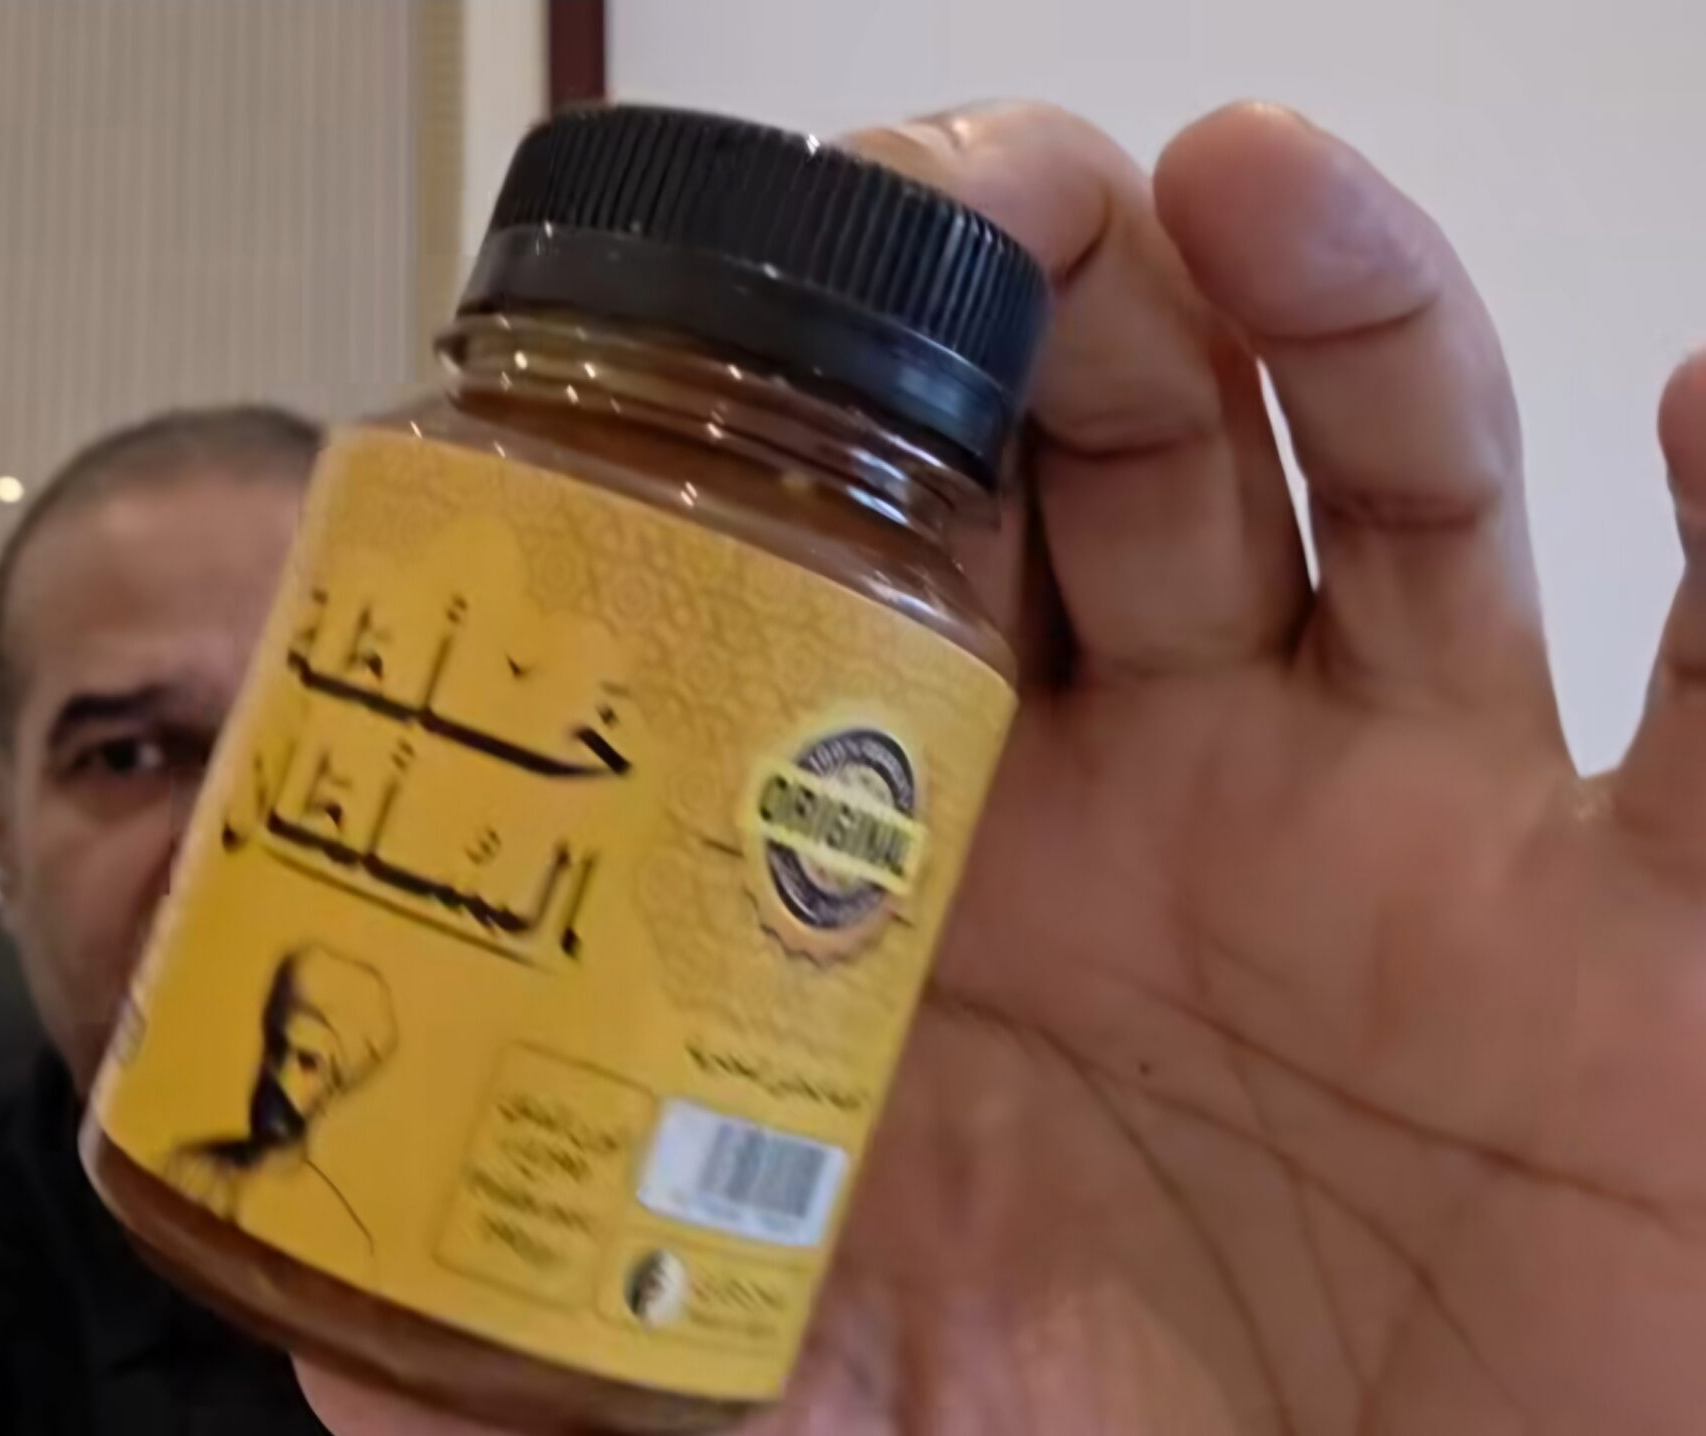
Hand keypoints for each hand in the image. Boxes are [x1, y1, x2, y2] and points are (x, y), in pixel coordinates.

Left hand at [302, 102, 1705, 1433]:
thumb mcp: (837, 1397)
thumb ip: (624, 1361)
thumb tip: (351, 1353)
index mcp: (974, 852)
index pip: (892, 556)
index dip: (831, 419)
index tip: (747, 324)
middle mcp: (1191, 779)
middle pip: (1132, 453)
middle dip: (1061, 300)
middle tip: (987, 199)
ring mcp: (1419, 814)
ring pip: (1395, 489)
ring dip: (1336, 315)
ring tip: (1246, 187)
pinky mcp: (1644, 918)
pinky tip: (1694, 387)